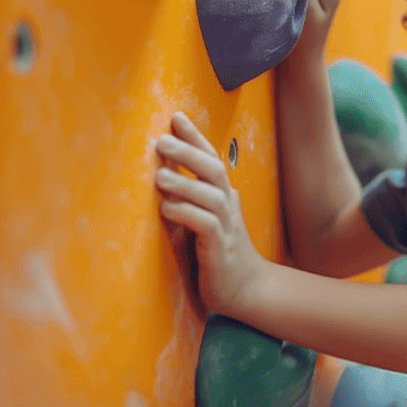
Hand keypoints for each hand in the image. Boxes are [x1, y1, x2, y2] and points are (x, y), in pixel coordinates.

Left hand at [154, 111, 263, 315]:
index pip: (211, 159)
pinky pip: (206, 226)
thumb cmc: (220, 254)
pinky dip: (186, 214)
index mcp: (223, 196)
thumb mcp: (205, 220)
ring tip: (158, 175)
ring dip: (183, 183)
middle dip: (188, 152)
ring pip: (209, 195)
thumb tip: (163, 174)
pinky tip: (167, 209)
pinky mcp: (220, 249)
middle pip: (212, 170)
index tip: (177, 117)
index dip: (196, 137)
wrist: (247, 289)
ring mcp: (226, 227)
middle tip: (162, 140)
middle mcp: (227, 206)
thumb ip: (190, 199)